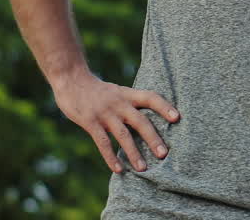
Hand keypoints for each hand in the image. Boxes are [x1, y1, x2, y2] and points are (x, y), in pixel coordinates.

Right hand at [51, 69, 178, 172]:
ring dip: (133, 153)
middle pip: (140, 121)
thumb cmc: (98, 90)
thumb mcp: (118, 92)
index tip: (177, 118)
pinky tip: (118, 170)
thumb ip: (130, 104)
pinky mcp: (90, 122)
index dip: (164, 107)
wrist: (72, 80)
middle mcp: (119, 103)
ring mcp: (105, 113)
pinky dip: (111, 157)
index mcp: (128, 94)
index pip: (151, 98)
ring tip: (143, 169)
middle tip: (164, 154)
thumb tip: (148, 121)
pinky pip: (103, 143)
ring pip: (123, 135)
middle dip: (153, 138)